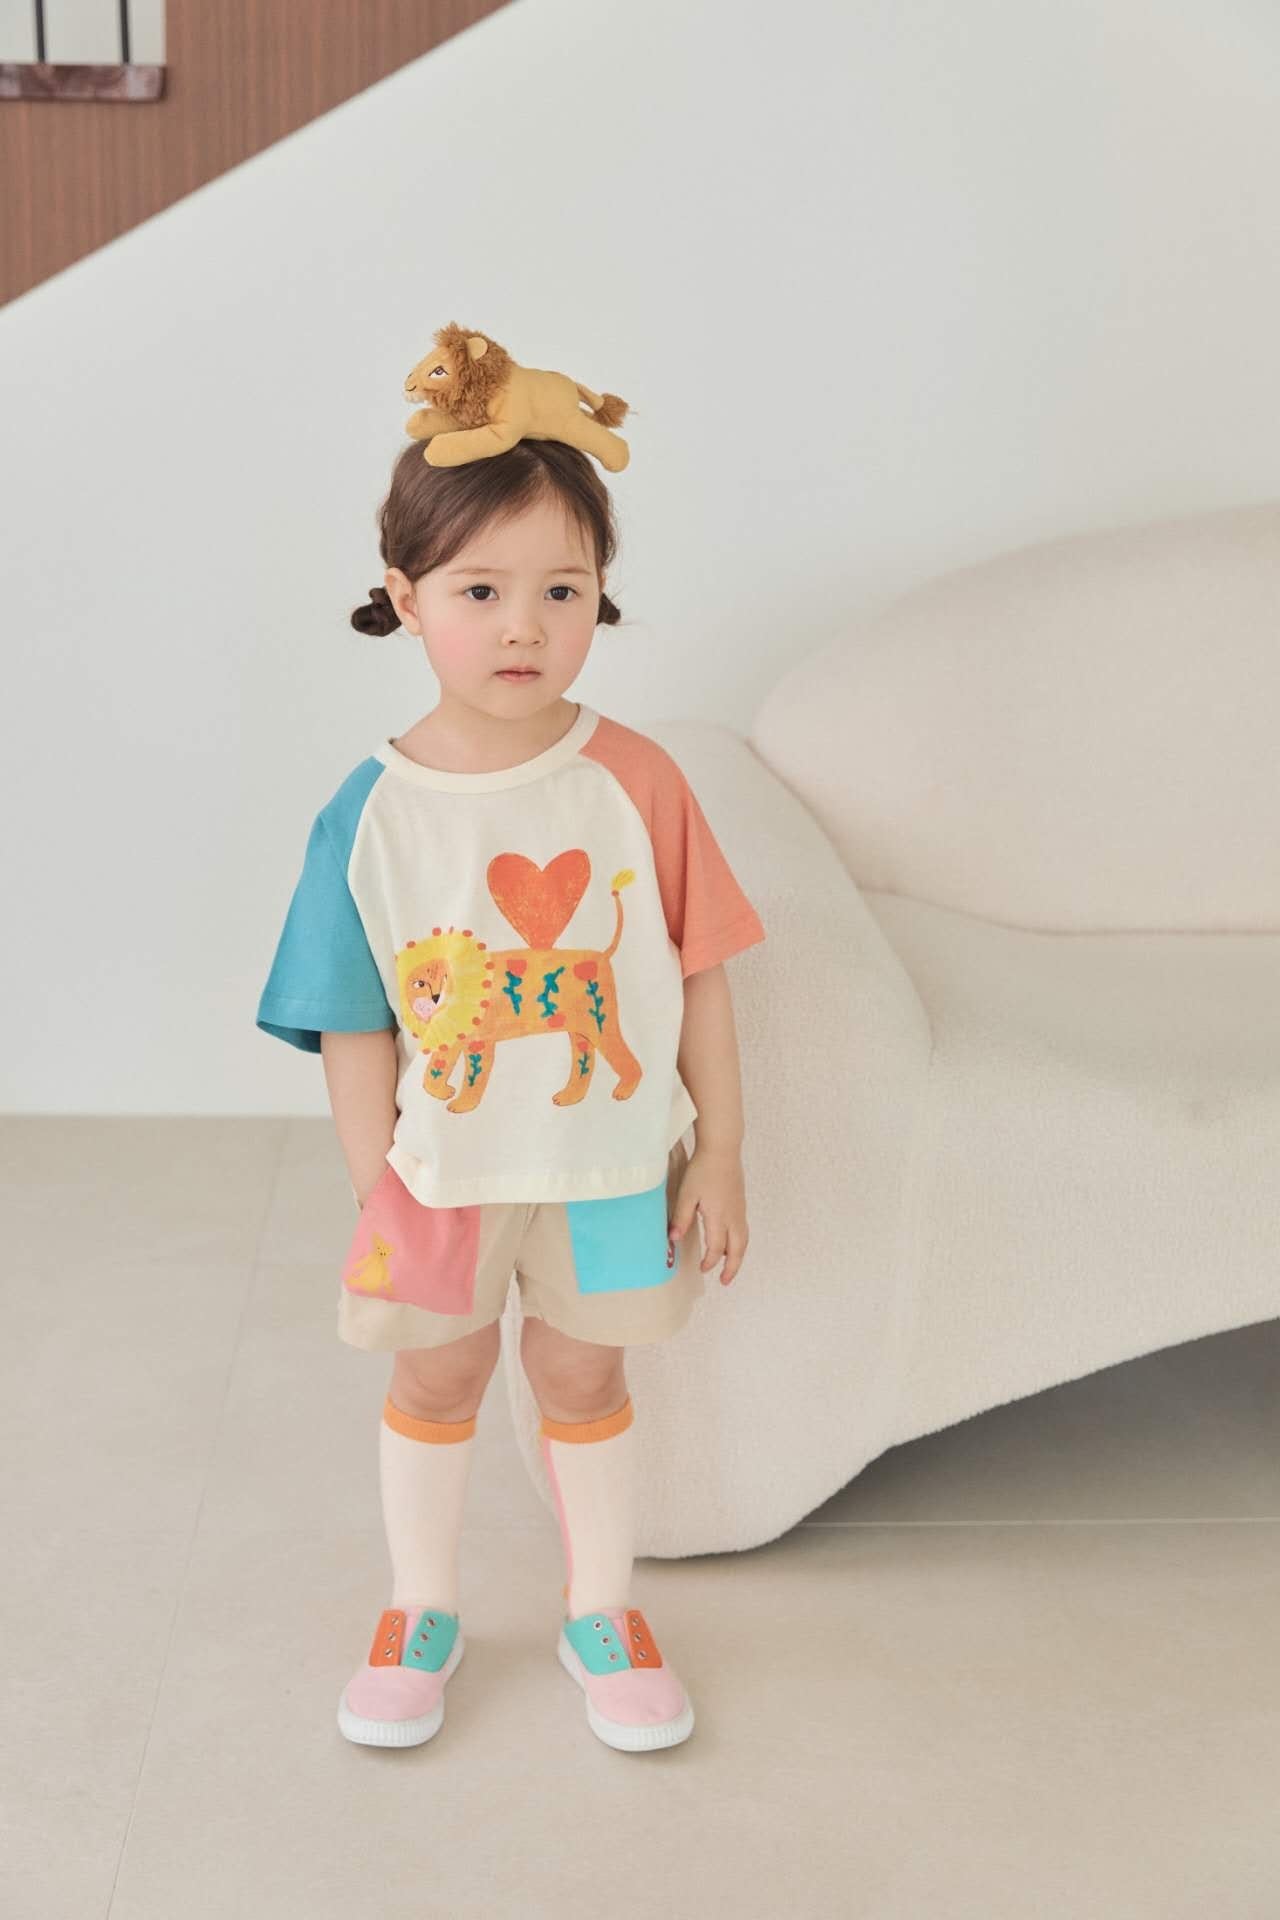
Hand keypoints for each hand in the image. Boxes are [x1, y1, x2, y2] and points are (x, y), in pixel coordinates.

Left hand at [668, 1144, 748, 1286]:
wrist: (722, 1149)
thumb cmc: (703, 1169)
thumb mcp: (686, 1194)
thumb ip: (681, 1217)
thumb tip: (673, 1239)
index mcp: (719, 1217)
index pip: (717, 1248)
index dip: (710, 1261)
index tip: (702, 1269)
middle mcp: (734, 1216)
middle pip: (738, 1249)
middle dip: (732, 1267)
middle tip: (725, 1281)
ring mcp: (740, 1209)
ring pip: (744, 1239)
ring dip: (738, 1255)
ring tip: (731, 1265)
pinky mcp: (741, 1201)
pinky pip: (744, 1229)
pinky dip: (740, 1242)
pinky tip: (731, 1240)